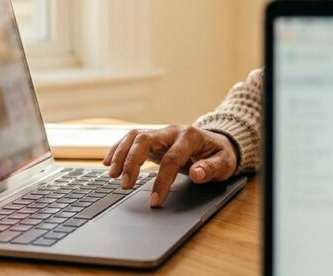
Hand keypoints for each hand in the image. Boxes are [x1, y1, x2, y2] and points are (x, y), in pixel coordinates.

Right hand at [102, 125, 236, 207]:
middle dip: (132, 162)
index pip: (171, 158)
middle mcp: (172, 131)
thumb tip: (197, 173)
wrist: (217, 142)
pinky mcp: (153, 138)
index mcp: (190, 137)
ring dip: (121, 154)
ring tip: (112, 175)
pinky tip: (108, 162)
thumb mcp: (224, 164)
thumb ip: (211, 168)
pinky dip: (118, 148)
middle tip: (125, 185)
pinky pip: (132, 139)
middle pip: (145, 140)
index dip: (162, 181)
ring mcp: (161, 133)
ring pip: (135, 137)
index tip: (155, 201)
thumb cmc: (220, 155)